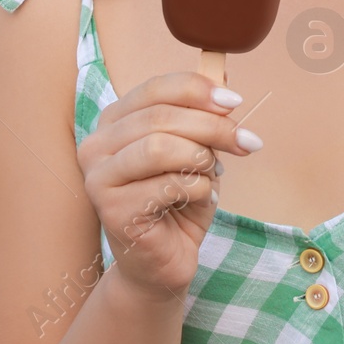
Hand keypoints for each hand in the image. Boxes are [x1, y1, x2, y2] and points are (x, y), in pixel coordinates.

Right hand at [74, 73, 256, 300]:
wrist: (162, 263)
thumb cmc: (178, 202)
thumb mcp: (195, 150)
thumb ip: (203, 116)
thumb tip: (225, 80)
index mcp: (115, 121)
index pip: (155, 88)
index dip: (198, 89)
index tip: (235, 102)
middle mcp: (97, 145)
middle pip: (162, 116)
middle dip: (213, 126)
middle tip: (246, 142)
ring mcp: (98, 178)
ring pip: (160, 147)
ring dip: (201, 159)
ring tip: (212, 175)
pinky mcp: (110, 210)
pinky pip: (166, 185)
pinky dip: (197, 189)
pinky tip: (199, 198)